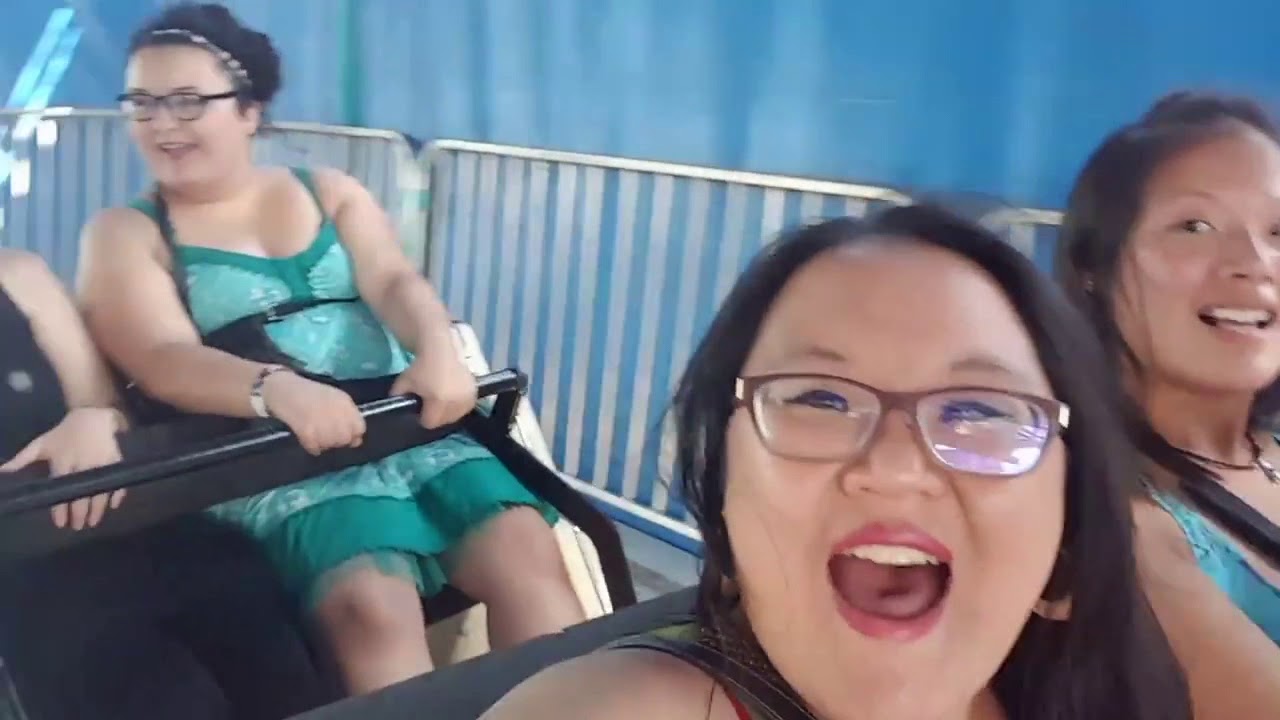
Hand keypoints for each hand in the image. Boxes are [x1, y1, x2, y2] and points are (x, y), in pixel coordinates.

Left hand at [0, 407, 125, 529]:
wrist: (91, 416)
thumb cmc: (63, 433)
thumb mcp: (40, 444)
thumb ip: (21, 460)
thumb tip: (0, 472)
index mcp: (63, 461)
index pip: (61, 489)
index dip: (61, 508)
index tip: (60, 523)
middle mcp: (82, 464)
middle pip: (82, 494)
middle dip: (80, 513)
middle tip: (77, 527)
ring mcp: (101, 462)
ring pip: (100, 490)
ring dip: (98, 509)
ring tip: (93, 522)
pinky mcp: (116, 460)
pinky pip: (117, 480)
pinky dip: (118, 493)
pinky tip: (114, 505)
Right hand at [261, 370, 365, 454]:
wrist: (286, 390)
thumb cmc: (313, 394)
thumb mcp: (337, 398)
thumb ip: (350, 417)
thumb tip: (357, 440)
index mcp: (345, 404)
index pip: (360, 429)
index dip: (353, 433)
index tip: (345, 432)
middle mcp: (337, 415)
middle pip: (345, 440)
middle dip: (338, 440)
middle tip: (327, 433)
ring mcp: (322, 425)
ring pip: (331, 446)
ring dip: (324, 444)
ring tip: (315, 433)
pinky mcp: (307, 433)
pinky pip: (315, 449)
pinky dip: (312, 446)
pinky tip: (307, 437)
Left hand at [390, 344, 477, 429]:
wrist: (439, 349)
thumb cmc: (421, 366)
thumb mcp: (402, 383)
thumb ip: (398, 398)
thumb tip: (398, 408)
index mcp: (439, 400)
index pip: (430, 422)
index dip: (423, 417)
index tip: (420, 408)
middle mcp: (456, 401)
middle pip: (444, 421)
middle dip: (436, 415)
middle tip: (430, 403)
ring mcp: (467, 397)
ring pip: (456, 416)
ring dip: (448, 411)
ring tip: (442, 399)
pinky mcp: (474, 392)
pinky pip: (465, 408)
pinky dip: (459, 405)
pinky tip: (453, 396)